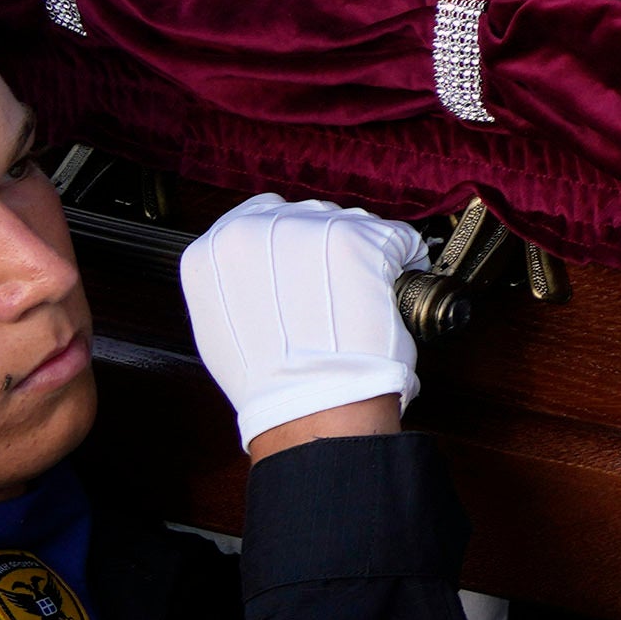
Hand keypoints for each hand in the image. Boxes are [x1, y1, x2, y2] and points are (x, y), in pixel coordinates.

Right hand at [176, 194, 430, 449]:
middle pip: (308, 216)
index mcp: (217, 249)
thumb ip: (232, 282)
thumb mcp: (220, 326)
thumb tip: (253, 268)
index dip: (292, 243)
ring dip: (362, 251)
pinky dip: (402, 259)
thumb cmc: (270, 382)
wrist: (310, 403)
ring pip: (350, 222)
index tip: (306, 262)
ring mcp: (307, 230)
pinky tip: (390, 289)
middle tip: (337, 287)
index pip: (262, 216)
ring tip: (361, 295)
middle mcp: (256, 229)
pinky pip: (394, 235)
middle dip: (326, 247)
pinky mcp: (356, 238)